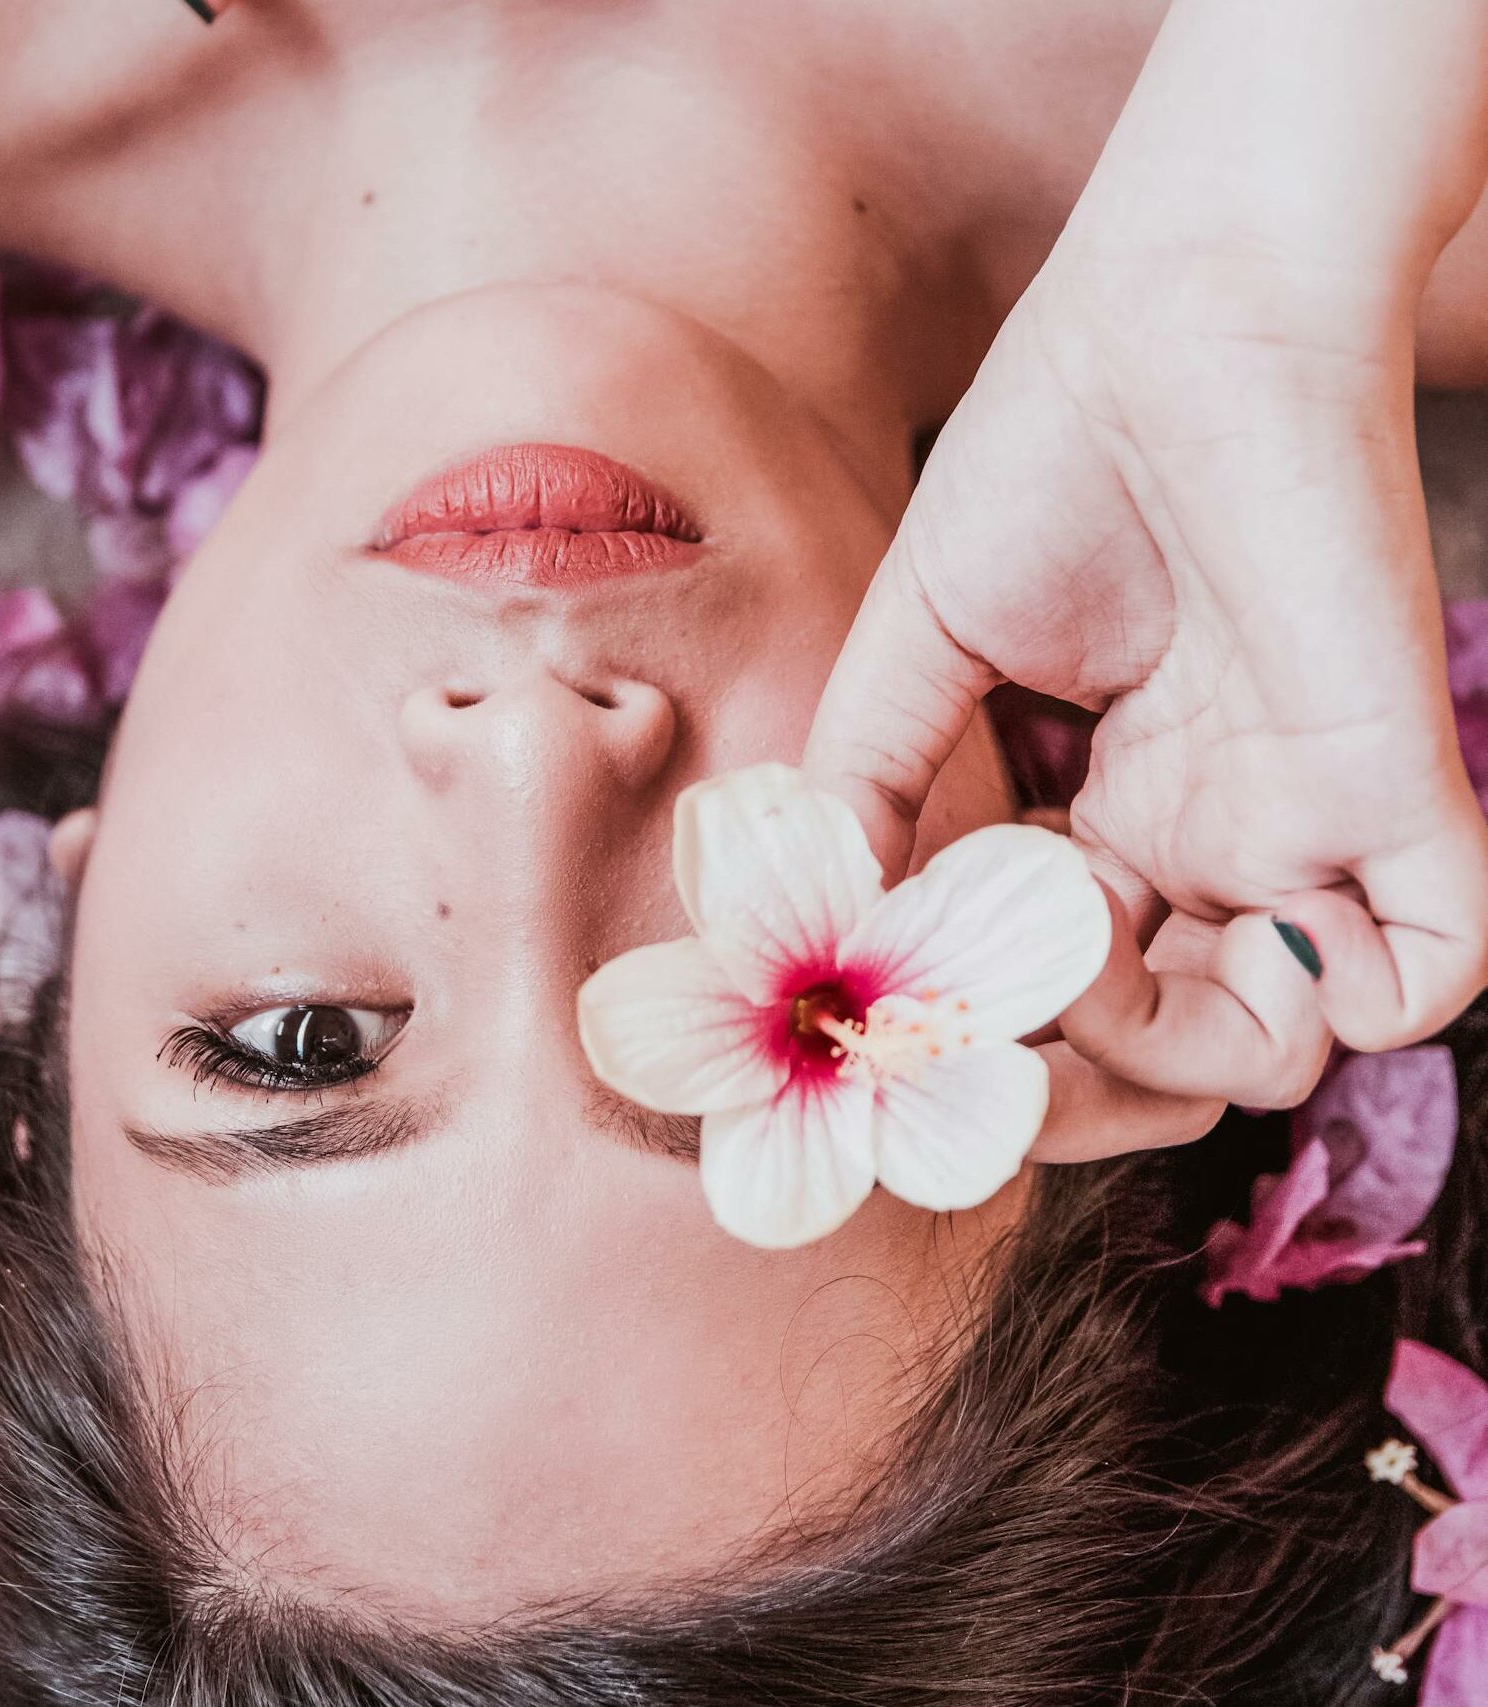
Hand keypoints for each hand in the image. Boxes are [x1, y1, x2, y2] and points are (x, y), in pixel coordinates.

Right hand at [806, 0, 1487, 1159]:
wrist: (1180, 326)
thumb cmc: (1043, 461)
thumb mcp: (913, 648)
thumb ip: (868, 786)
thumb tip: (813, 929)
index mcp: (1097, 811)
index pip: (1047, 987)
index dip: (977, 1037)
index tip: (895, 1035)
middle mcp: (1198, 841)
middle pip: (1153, 1049)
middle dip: (1066, 1086)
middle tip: (986, 1045)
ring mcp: (1295, 829)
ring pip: (1271, 1047)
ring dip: (1169, 1056)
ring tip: (1092, 953)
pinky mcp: (1392, 793)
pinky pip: (1427, 981)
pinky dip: (1352, 1012)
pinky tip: (1249, 934)